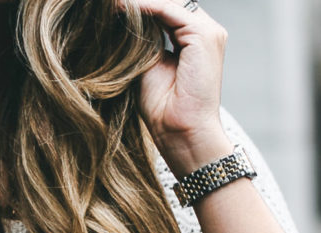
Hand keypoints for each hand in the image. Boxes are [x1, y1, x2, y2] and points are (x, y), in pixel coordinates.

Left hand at [116, 0, 232, 173]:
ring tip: (114, 4)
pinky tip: (123, 8)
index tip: (114, 7)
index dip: (141, 7)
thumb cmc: (163, 109)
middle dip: (139, 3)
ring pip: (169, 3)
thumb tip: (124, 15)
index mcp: (196, 40)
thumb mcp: (149, 64)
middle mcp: (206, 32)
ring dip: (139, 3)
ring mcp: (208, 32)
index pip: (167, 10)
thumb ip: (145, 39)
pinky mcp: (203, 36)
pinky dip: (145, 7)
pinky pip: (168, 10)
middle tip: (112, 3)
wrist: (180, 133)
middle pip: (169, 3)